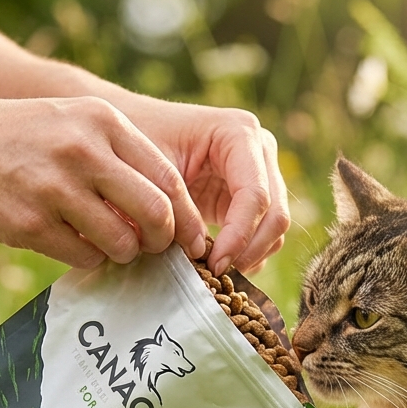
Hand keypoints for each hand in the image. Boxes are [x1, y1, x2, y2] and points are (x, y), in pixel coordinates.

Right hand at [0, 96, 206, 267]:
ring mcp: (55, 187)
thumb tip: (171, 212)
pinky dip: (88, 258)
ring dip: (123, 253)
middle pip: (157, 213)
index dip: (185, 215)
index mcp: (102, 120)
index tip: (188, 237)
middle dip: (164, 241)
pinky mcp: (30, 223)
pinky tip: (71, 243)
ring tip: (106, 244)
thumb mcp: (69, 124)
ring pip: (124, 242)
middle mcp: (83, 150)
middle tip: (156, 250)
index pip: (169, 177)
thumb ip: (118, 157)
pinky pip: (85, 257)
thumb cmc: (12, 139)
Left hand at [118, 97, 289, 275]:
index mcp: (238, 132)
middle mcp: (260, 149)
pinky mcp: (252, 196)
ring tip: (214, 272)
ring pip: (275, 228)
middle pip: (275, 213)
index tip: (214, 265)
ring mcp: (260, 173)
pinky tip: (218, 263)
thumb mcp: (152, 171)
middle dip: (249, 250)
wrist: (131, 133)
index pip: (255, 194)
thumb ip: (177, 208)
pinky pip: (265, 234)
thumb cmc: (140, 142)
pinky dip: (247, 254)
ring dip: (250, 256)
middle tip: (216, 275)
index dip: (239, 236)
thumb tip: (200, 252)